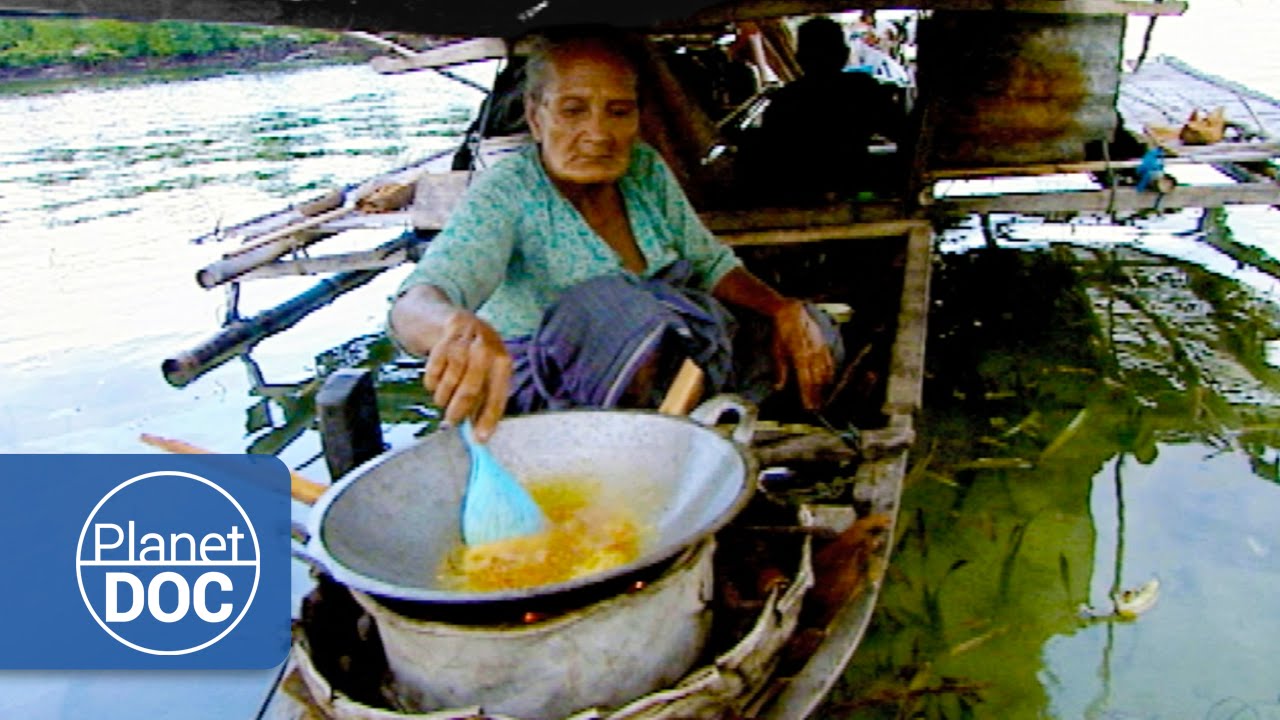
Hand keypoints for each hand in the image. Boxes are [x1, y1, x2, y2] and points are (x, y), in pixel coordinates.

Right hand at [422, 310, 511, 439]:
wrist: (458, 321)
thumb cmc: (476, 355)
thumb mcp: (488, 371)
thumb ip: (485, 399)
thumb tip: (480, 434)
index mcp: (503, 362)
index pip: (496, 396)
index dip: (487, 419)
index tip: (479, 439)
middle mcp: (486, 350)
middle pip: (470, 390)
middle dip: (458, 411)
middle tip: (450, 423)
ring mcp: (465, 342)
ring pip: (449, 381)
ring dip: (443, 397)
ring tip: (443, 400)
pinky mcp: (445, 338)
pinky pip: (434, 371)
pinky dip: (432, 382)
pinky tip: (436, 382)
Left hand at [770, 300, 834, 410]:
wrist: (793, 312)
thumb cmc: (782, 332)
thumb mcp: (776, 350)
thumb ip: (780, 370)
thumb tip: (778, 387)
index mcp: (798, 356)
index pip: (804, 380)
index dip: (807, 395)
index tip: (809, 407)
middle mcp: (811, 354)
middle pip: (816, 379)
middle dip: (816, 395)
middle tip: (816, 407)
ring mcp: (819, 349)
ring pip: (824, 372)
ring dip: (823, 387)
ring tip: (822, 398)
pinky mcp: (823, 344)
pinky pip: (829, 362)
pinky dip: (829, 373)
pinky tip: (829, 381)